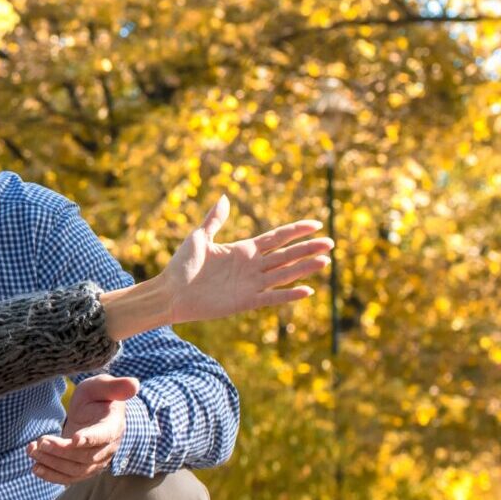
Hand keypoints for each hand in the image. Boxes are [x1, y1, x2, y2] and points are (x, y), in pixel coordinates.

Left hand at [27, 374, 136, 483]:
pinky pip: (69, 478)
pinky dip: (52, 475)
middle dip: (61, 451)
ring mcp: (96, 461)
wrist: (94, 412)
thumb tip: (135, 384)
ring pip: (75, 470)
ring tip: (32, 450)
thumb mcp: (102, 386)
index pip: (104, 436)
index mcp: (113, 426)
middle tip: (40, 441)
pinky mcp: (83, 468)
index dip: (90, 438)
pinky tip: (36, 467)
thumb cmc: (97, 396)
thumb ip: (115, 386)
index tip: (74, 438)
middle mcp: (107, 448)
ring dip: (52, 463)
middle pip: (85, 456)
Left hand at [150, 196, 332, 329]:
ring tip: (325, 262)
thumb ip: (215, 220)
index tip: (316, 224)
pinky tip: (307, 291)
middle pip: (287, 255)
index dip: (296, 231)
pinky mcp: (245, 301)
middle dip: (308, 248)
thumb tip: (225, 198)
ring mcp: (250, 284)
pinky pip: (271, 298)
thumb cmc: (181, 266)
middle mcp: (252, 266)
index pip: (277, 238)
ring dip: (304, 269)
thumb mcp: (198, 238)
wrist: (170, 293)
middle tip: (331, 243)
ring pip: (284, 274)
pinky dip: (288, 295)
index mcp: (243, 249)